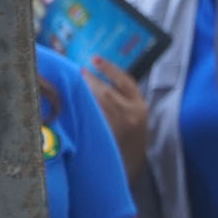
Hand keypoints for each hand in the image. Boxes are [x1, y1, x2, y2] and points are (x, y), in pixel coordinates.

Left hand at [83, 57, 146, 177]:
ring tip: (77, 83)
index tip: (96, 59)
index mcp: (139, 106)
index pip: (125, 81)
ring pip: (96, 103)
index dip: (109, 68)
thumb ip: (126, 98)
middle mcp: (129, 113)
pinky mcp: (105, 133)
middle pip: (106, 91)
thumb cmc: (133, 133)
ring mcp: (116, 124)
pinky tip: (77, 100)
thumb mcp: (138, 113)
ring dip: (85, 91)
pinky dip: (84, 106)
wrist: (132, 159)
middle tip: (80, 71)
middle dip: (91, 79)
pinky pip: (91, 115)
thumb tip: (103, 78)